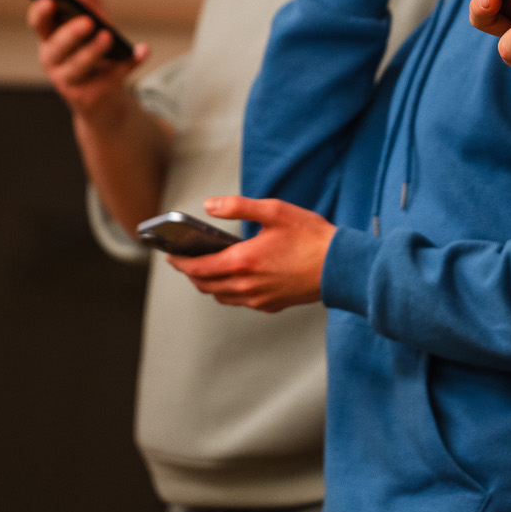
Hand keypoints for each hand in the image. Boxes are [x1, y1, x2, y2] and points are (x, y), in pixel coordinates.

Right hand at [27, 0, 150, 125]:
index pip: (38, 24)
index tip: (48, 0)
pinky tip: (143, 50)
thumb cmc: (93, 49)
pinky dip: (128, 64)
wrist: (104, 97)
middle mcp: (53, 60)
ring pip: (78, 66)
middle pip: (56, 47)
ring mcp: (69, 81)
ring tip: (108, 36)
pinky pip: (110, 79)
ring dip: (93, 52)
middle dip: (70, 34)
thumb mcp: (90, 15)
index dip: (40, 14)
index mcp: (49, 37)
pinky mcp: (90, 97)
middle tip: (88, 21)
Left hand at [165, 196, 334, 312]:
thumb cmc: (310, 236)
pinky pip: (240, 302)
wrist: (340, 266)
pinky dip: (229, 291)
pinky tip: (235, 277)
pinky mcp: (271, 305)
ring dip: (209, 284)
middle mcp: (247, 286)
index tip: (170, 255)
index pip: (198, 268)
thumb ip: (238, 207)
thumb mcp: (274, 211)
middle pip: (205, 285)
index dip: (180, 262)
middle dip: (191, 273)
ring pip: (221, 296)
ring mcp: (259, 299)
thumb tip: (208, 205)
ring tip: (206, 267)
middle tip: (184, 261)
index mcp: (243, 262)